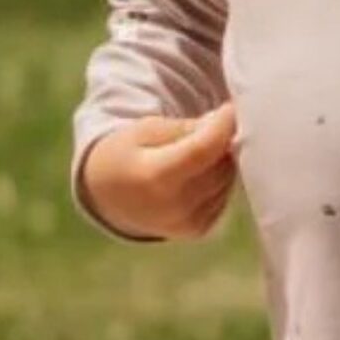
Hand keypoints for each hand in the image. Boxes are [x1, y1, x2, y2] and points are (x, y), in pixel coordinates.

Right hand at [81, 103, 239, 239]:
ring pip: (226, 180)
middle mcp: (174, 207)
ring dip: (221, 161)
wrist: (110, 195)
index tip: (230, 109)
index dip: (222, 127)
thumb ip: (186, 127)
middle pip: (219, 165)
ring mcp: (188, 223)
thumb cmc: (128, 153)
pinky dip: (218, 181)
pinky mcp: (198, 230)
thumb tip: (223, 124)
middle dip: (220, 142)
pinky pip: (224, 197)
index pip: (202, 150)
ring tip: (196, 152)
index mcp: (155, 177)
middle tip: (207, 127)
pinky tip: (196, 174)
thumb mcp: (147, 129)